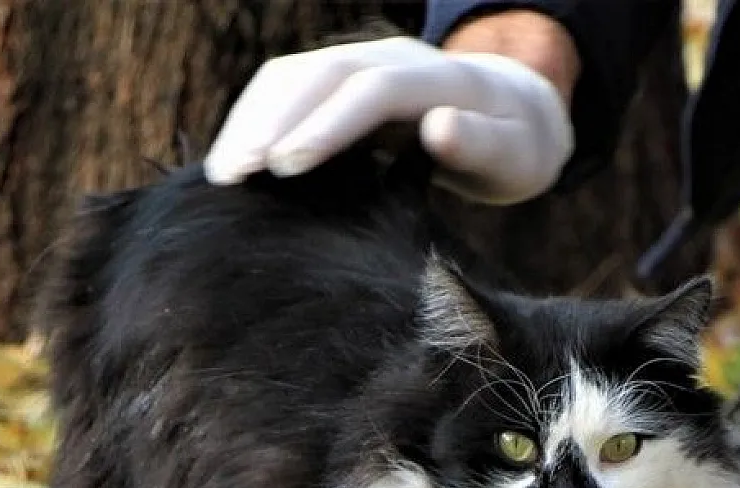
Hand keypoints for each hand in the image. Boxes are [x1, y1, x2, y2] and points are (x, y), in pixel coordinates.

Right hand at [204, 36, 573, 204]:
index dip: (327, 125)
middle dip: (272, 122)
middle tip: (235, 176)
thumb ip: (481, 142)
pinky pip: (287, 89)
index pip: (371, 91)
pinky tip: (234, 162)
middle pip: (320, 75)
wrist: (514, 113)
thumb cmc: (515, 146)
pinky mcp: (340, 81)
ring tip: (223, 176)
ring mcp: (361, 63)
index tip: (288, 167)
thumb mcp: (516, 154)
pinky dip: (256, 120)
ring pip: (293, 77)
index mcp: (439, 78)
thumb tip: (440, 127)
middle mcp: (392, 59)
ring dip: (252, 120)